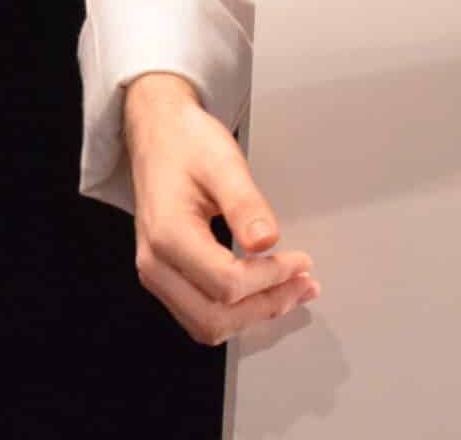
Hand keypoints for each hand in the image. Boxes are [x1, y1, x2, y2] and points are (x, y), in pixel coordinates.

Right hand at [123, 74, 319, 343]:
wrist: (158, 135)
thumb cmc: (186, 143)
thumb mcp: (222, 161)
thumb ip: (245, 203)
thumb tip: (266, 241)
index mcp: (168, 235)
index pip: (225, 283)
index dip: (270, 278)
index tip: (300, 262)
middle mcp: (155, 263)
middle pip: (213, 318)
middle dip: (266, 306)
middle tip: (304, 285)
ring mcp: (157, 273)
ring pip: (205, 325)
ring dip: (252, 316)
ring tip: (292, 293)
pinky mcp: (166, 275)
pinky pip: (199, 312)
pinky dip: (235, 312)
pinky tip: (264, 294)